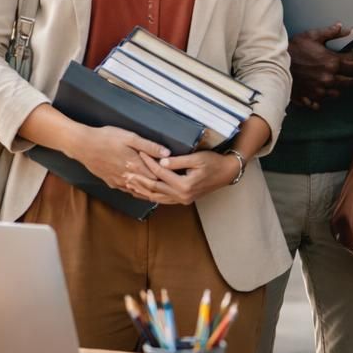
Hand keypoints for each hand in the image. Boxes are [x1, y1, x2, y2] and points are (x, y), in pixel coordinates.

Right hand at [63, 125, 169, 194]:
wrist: (81, 145)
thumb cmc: (106, 138)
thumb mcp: (130, 137)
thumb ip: (149, 146)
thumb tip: (167, 153)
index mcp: (135, 166)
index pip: (157, 177)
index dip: (168, 177)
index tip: (178, 175)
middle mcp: (127, 177)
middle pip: (149, 187)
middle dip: (162, 186)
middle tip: (175, 186)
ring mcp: (118, 182)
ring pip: (138, 191)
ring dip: (151, 191)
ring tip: (163, 191)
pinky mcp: (110, 182)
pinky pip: (127, 190)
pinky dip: (137, 192)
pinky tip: (143, 191)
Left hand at [122, 150, 239, 204]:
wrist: (227, 173)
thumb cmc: (214, 163)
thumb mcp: (198, 158)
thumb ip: (178, 161)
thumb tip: (161, 162)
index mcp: (184, 185)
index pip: (160, 172)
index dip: (148, 162)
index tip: (139, 153)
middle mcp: (182, 196)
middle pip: (154, 188)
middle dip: (139, 179)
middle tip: (125, 171)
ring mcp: (182, 200)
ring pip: (156, 197)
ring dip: (141, 190)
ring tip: (129, 183)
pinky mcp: (183, 200)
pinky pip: (162, 199)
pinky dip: (151, 195)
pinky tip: (142, 191)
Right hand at [289, 23, 352, 109]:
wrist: (273, 63)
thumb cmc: (293, 48)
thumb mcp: (313, 36)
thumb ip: (332, 33)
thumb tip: (347, 29)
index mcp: (332, 62)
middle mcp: (329, 78)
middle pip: (351, 81)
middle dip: (352, 75)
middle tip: (348, 70)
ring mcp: (320, 90)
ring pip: (338, 93)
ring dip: (338, 87)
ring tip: (333, 80)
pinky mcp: (310, 98)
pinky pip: (322, 102)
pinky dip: (323, 97)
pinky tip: (320, 90)